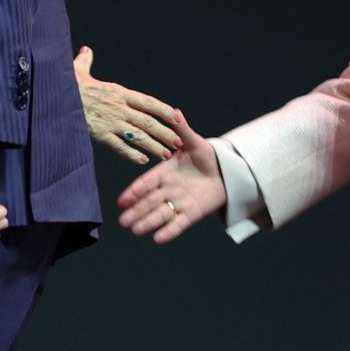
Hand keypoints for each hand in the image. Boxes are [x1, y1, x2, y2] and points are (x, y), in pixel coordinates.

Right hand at [74, 46, 182, 166]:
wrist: (53, 97)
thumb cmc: (67, 85)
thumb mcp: (78, 70)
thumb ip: (86, 61)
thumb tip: (86, 50)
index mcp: (119, 92)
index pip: (148, 102)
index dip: (165, 110)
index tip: (178, 117)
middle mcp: (119, 108)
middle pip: (148, 122)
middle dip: (165, 133)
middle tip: (178, 142)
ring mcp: (110, 122)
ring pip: (138, 136)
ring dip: (154, 146)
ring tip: (165, 154)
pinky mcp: (99, 135)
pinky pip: (120, 147)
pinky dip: (132, 154)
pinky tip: (142, 160)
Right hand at [116, 115, 224, 242]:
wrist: (227, 172)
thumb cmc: (208, 156)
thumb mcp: (195, 142)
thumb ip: (183, 130)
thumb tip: (175, 111)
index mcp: (165, 172)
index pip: (146, 183)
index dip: (134, 192)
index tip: (122, 201)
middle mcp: (169, 189)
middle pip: (149, 202)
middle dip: (136, 211)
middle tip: (122, 221)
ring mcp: (179, 202)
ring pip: (160, 214)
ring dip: (148, 222)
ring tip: (134, 230)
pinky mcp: (192, 214)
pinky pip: (179, 224)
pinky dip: (169, 232)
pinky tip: (158, 239)